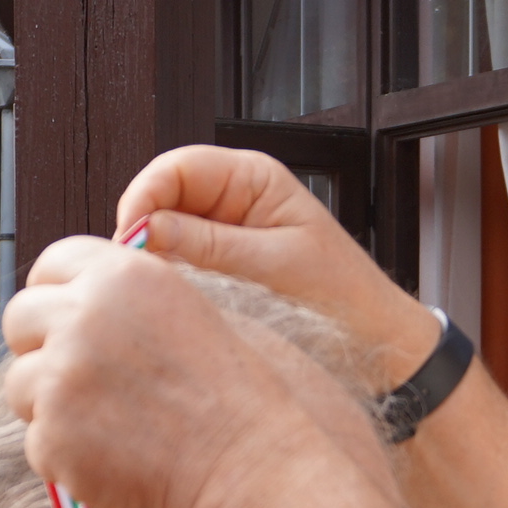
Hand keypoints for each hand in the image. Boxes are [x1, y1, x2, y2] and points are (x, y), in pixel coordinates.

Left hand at [0, 237, 332, 507]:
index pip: (51, 264)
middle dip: (41, 348)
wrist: (248, 467)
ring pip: (20, 383)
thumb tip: (72, 300)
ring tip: (111, 425)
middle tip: (82, 380)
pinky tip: (115, 457)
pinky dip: (65, 453)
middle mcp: (83, 315)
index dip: (55, 294)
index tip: (64, 321)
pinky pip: (36, 439)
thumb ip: (125, 298)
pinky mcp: (51, 435)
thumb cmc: (232, 399)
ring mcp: (61, 377)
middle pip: (20, 318)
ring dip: (51, 405)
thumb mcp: (187, 312)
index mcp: (122, 275)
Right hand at [115, 148, 443, 383]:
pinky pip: (179, 263)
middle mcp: (233, 195)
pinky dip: (171, 280)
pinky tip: (179, 302)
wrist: (375, 338)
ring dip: (157, 260)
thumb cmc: (339, 296)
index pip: (175, 169)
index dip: (144, 200)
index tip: (132, 242)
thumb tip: (143, 231)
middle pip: (161, 198)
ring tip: (165, 293)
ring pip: (163, 233)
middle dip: (145, 232)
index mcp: (252, 177)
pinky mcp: (220, 263)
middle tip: (141, 276)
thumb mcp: (271, 268)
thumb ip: (206, 247)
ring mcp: (223, 230)